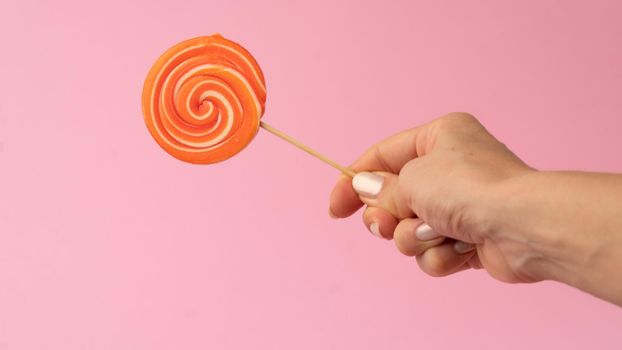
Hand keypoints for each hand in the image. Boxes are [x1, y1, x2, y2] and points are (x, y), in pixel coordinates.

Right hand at [329, 112, 537, 281]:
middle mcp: (449, 168)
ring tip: (434, 234)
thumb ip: (381, 190)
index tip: (335, 209)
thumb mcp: (412, 180)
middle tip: (386, 226)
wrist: (523, 227)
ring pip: (410, 230)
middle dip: (388, 218)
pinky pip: (432, 251)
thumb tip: (365, 191)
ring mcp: (460, 205)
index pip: (381, 157)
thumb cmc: (468, 188)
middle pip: (393, 198)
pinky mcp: (468, 238)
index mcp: (437, 138)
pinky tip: (458, 250)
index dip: (352, 182)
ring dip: (415, 238)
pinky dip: (439, 254)